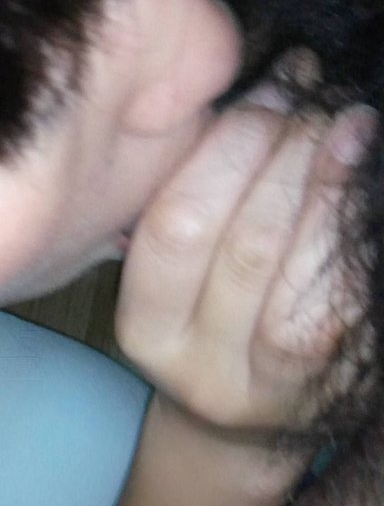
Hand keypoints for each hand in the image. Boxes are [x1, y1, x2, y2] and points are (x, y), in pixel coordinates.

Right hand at [116, 103, 375, 436]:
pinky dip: (349, 228)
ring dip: (326, 183)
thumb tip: (253, 96)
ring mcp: (265, 384)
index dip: (224, 147)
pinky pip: (342, 295)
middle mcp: (196, 365)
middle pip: (241, 243)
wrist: (251, 420)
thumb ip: (194, 198)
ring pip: (296, 270)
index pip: (173, 227)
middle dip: (280, 154)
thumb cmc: (215, 320)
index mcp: (144, 326)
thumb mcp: (180, 273)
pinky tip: (363, 183)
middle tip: (311, 94)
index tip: (265, 85)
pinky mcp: (326, 381)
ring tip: (348, 125)